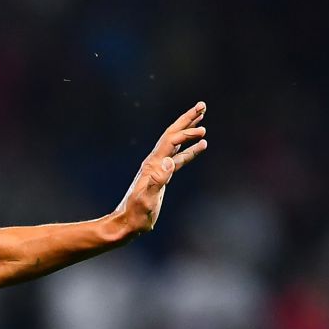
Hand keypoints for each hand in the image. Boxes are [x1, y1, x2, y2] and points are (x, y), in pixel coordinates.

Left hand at [113, 102, 207, 237]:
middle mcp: (154, 162)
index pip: (171, 142)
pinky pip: (179, 157)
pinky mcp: (162, 175)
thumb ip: (158, 180)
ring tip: (202, 117)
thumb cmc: (136, 214)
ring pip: (176, 143)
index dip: (186, 134)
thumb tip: (169, 161)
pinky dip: (190, 148)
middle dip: (187, 120)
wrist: (127, 223)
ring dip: (188, 129)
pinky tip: (200, 145)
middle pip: (172, 134)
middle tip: (202, 105)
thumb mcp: (147, 199)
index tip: (202, 133)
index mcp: (153, 165)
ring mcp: (158, 168)